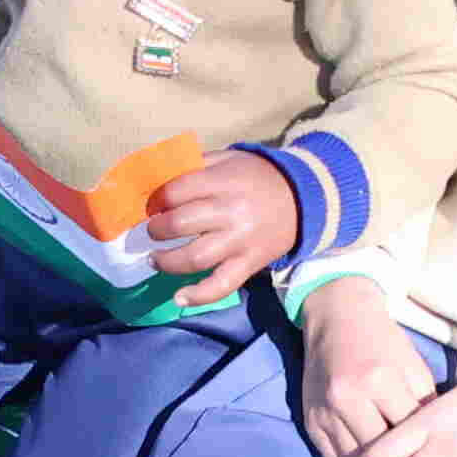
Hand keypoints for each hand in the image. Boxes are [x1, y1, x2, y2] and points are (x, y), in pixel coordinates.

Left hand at [140, 146, 303, 294]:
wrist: (303, 198)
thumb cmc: (257, 176)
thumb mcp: (229, 157)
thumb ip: (196, 166)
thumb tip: (157, 181)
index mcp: (223, 181)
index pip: (176, 191)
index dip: (156, 200)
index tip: (153, 206)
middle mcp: (231, 212)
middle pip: (180, 224)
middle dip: (157, 229)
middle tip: (154, 230)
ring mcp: (240, 241)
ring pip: (194, 258)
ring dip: (166, 261)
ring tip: (155, 258)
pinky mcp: (249, 264)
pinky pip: (221, 285)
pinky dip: (198, 295)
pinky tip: (179, 298)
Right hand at [292, 276, 436, 456]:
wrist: (338, 317)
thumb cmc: (384, 343)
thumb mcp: (413, 366)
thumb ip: (423, 406)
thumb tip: (434, 446)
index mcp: (380, 380)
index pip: (406, 433)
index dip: (422, 455)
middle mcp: (348, 398)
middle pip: (378, 455)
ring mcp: (325, 412)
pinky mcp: (310, 421)